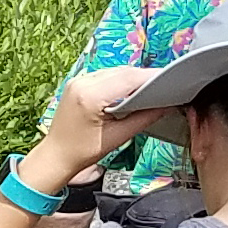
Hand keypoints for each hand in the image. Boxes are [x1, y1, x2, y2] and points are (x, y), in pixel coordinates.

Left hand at [24, 66, 156, 192]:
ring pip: (115, 71)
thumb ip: (144, 118)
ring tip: (152, 88)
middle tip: (166, 85)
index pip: (128, 78)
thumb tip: (166, 105)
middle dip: (145, 78)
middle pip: (123, 72)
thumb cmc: (82, 152)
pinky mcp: (78, 83)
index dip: (152, 78)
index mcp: (90, 95)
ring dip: (133, 78)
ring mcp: (78, 80)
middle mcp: (82, 82)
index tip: (171, 80)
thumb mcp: (118, 137)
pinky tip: (131, 90)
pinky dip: (120, 81)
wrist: (56, 156)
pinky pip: (105, 75)